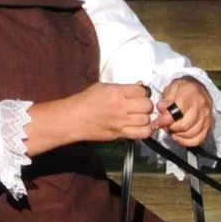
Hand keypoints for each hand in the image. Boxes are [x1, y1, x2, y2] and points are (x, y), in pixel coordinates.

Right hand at [26, 81, 153, 152]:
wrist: (73, 118)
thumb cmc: (85, 101)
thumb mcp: (103, 87)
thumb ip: (121, 88)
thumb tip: (138, 88)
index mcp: (116, 92)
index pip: (142, 90)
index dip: (142, 92)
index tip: (139, 95)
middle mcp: (121, 106)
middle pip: (147, 105)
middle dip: (146, 105)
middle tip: (140, 106)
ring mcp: (121, 121)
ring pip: (146, 119)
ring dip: (145, 117)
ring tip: (139, 116)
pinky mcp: (120, 134)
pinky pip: (142, 133)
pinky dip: (146, 130)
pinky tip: (142, 127)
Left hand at [154, 77, 213, 149]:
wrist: (198, 89)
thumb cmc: (183, 89)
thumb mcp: (171, 87)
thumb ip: (166, 99)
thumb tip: (162, 108)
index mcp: (190, 93)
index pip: (177, 112)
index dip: (165, 120)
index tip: (157, 123)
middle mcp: (200, 105)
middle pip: (184, 126)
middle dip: (171, 128)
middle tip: (166, 124)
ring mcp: (206, 117)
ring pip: (190, 134)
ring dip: (178, 135)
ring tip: (173, 128)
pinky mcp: (208, 126)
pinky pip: (198, 140)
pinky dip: (186, 141)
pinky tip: (180, 136)